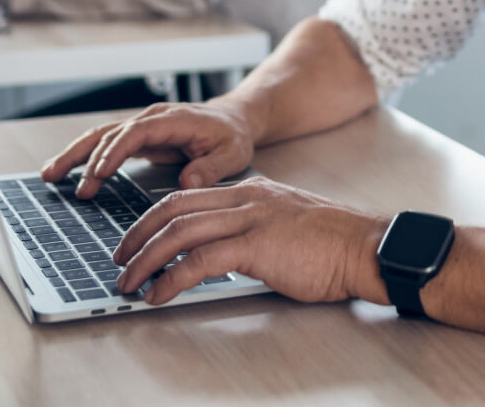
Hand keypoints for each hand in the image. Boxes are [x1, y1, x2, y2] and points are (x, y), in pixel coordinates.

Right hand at [41, 102, 257, 198]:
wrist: (233, 121)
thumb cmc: (232, 137)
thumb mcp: (232, 154)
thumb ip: (212, 168)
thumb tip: (189, 181)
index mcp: (172, 120)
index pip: (135, 134)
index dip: (113, 153)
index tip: (97, 174)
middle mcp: (151, 120)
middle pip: (108, 133)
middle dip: (82, 156)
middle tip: (59, 179)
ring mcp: (142, 128)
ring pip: (100, 137)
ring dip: (74, 155)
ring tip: (49, 175)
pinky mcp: (138, 139)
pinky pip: (105, 145)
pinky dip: (83, 157)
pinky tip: (64, 171)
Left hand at [112, 177, 390, 305]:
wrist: (365, 247)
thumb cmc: (332, 243)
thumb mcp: (285, 225)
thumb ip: (253, 229)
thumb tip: (224, 252)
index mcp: (251, 191)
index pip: (187, 197)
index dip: (155, 218)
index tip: (138, 238)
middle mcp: (245, 198)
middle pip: (172, 208)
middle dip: (137, 235)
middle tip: (119, 258)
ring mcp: (249, 218)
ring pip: (179, 232)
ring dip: (145, 259)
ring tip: (128, 282)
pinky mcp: (256, 245)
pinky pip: (200, 261)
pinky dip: (172, 278)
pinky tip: (159, 293)